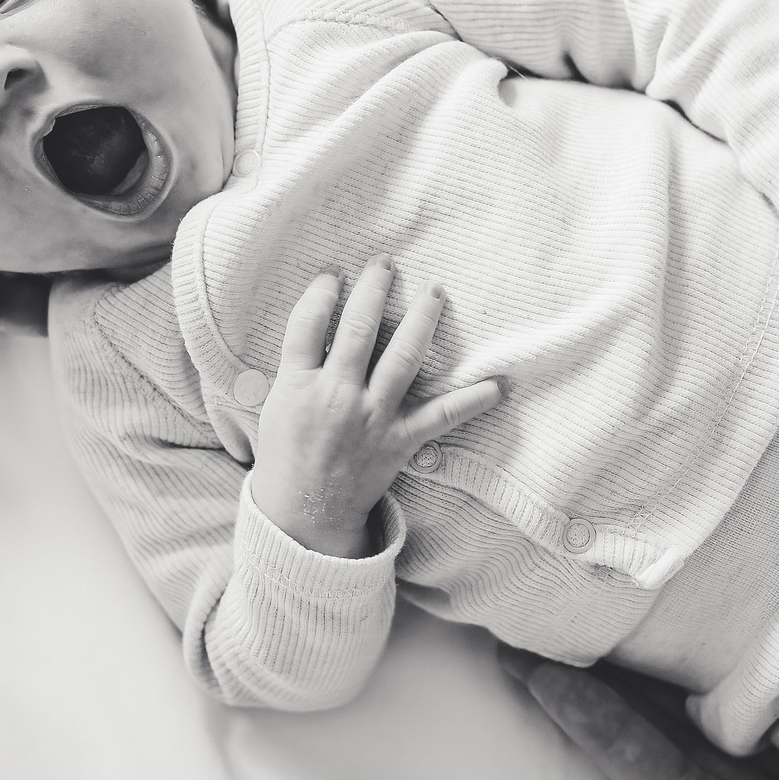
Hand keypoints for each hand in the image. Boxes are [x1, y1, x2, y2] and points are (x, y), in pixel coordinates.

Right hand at [248, 259, 502, 556]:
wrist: (304, 515)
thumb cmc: (287, 456)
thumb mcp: (278, 407)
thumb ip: (297, 366)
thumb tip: (321, 322)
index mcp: (298, 385)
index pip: (308, 324)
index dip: (322, 293)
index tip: (335, 275)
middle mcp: (336, 396)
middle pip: (357, 329)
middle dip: (373, 289)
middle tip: (386, 264)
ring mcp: (372, 418)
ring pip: (401, 357)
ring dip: (421, 320)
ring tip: (434, 293)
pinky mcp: (400, 441)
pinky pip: (442, 416)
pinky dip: (473, 400)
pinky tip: (500, 385)